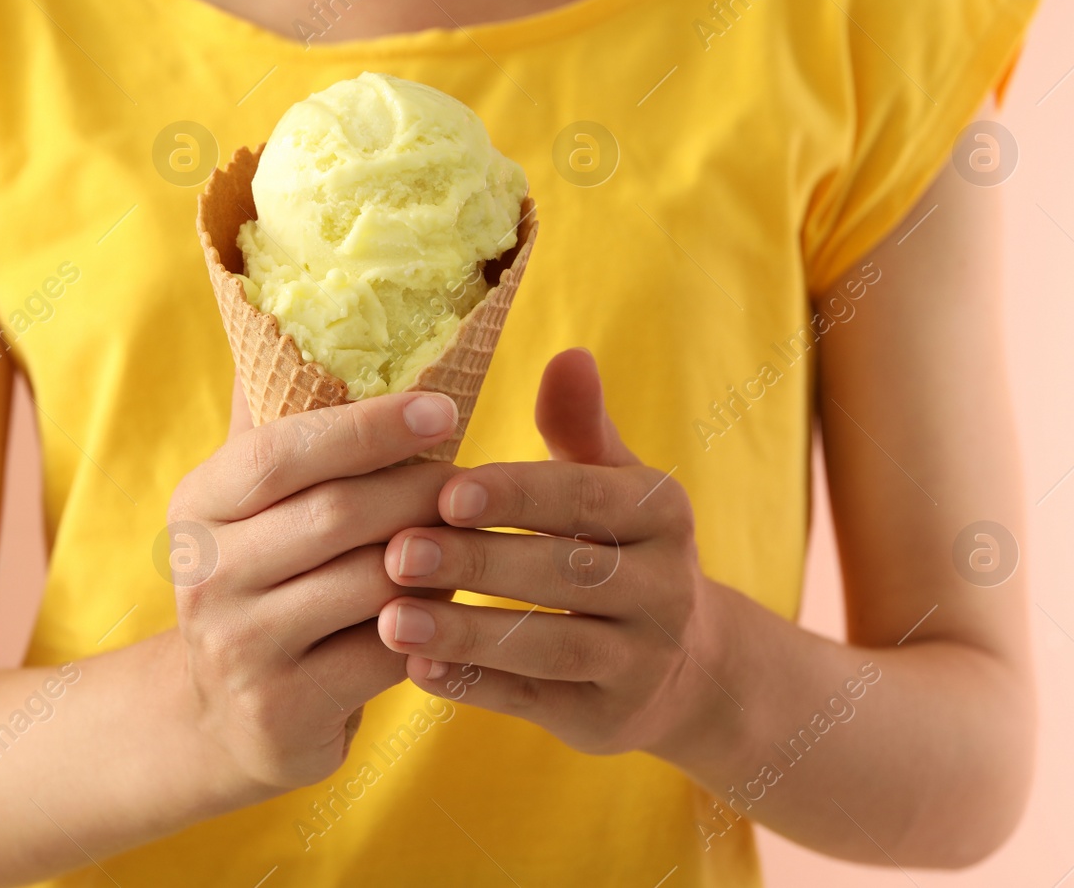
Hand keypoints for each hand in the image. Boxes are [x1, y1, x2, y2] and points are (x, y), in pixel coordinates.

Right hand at [166, 384, 460, 789]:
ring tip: (479, 535)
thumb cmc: (268, 581)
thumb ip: (280, 419)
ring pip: (371, 584)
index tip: (443, 407)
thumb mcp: (253, 504)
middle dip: (421, 490)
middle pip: (337, 515)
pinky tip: (460, 605)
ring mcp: (238, 649)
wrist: (227, 717)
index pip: (282, 451)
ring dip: (439, 557)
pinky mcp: (283, 713)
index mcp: (198, 505)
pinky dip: (434, 624)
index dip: (368, 427)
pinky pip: (386, 654)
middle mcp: (205, 575)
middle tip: (480, 477)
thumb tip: (301, 303)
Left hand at [375, 348, 719, 757]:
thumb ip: (579, 426)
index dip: (514, 495)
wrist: (683, 664)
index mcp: (661, 514)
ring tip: (390, 619)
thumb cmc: (615, 547)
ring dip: (466, 631)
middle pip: (563, 573)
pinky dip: (477, 686)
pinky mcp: (610, 719)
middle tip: (396, 552)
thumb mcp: (610, 483)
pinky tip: (416, 670)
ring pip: (549, 644)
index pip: (583, 498)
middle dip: (476, 563)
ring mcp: (642, 660)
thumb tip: (568, 354)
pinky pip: (537, 701)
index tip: (445, 492)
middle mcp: (665, 588)